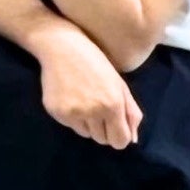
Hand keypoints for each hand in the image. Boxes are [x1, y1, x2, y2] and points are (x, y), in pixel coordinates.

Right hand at [34, 25, 141, 147]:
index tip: (115, 126)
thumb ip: (131, 113)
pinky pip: (70, 126)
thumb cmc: (96, 63)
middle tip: (98, 108)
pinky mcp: (56, 112)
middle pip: (102, 140)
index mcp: (113, 105)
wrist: (61, 47)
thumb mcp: (120, 86)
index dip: (119, 136)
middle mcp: (93, 112)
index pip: (120, 142)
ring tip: (83, 102)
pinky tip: (71, 98)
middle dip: (103, 129)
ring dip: (88, 123)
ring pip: (86, 134)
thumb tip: (133, 140)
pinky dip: (72, 117)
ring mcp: (72, 113)